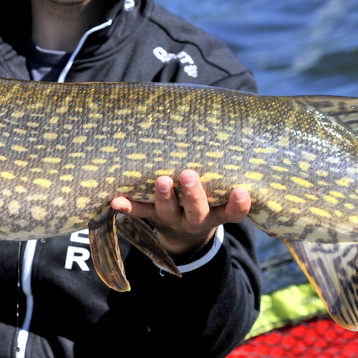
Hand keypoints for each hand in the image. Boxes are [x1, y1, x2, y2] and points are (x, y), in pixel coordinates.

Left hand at [110, 169, 250, 260]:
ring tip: (161, 180)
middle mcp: (197, 218)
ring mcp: (173, 218)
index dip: (238, 205)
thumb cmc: (207, 199)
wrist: (185, 234)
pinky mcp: (153, 216)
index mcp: (217, 213)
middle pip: (198, 211)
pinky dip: (129, 207)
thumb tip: (220, 123)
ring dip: (164, 196)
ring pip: (168, 211)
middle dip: (193, 194)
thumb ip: (222, 171)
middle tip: (188, 176)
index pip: (232, 212)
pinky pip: (141, 212)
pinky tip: (116, 201)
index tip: (240, 190)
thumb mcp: (219, 191)